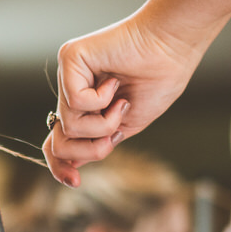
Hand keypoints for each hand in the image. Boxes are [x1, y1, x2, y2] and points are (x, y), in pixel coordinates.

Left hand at [45, 12, 209, 186]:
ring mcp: (68, 74)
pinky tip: (114, 83)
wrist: (173, 49)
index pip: (57, 141)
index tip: (75, 183)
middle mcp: (71, 89)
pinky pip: (75, 102)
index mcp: (85, 106)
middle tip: (114, 137)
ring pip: (68, 126)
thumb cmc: (159, 80)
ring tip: (122, 103)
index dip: (59, 165)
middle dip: (88, 150)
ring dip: (103, 125)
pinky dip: (101, 102)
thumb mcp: (125, 125)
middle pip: (59, 142)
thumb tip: (70, 164)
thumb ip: (98, 143)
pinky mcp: (70, 58)